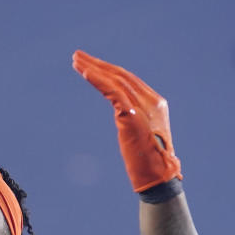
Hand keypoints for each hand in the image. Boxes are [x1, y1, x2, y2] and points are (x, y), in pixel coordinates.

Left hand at [73, 50, 181, 191]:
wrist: (159, 178)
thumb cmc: (151, 164)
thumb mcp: (144, 135)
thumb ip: (136, 121)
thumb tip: (126, 117)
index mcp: (156, 104)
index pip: (129, 81)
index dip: (109, 71)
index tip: (91, 65)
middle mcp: (151, 101)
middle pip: (121, 75)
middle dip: (98, 64)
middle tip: (78, 57)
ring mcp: (143, 106)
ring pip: (115, 80)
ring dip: (93, 68)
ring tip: (76, 61)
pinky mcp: (132, 114)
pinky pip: (112, 91)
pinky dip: (98, 80)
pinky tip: (85, 73)